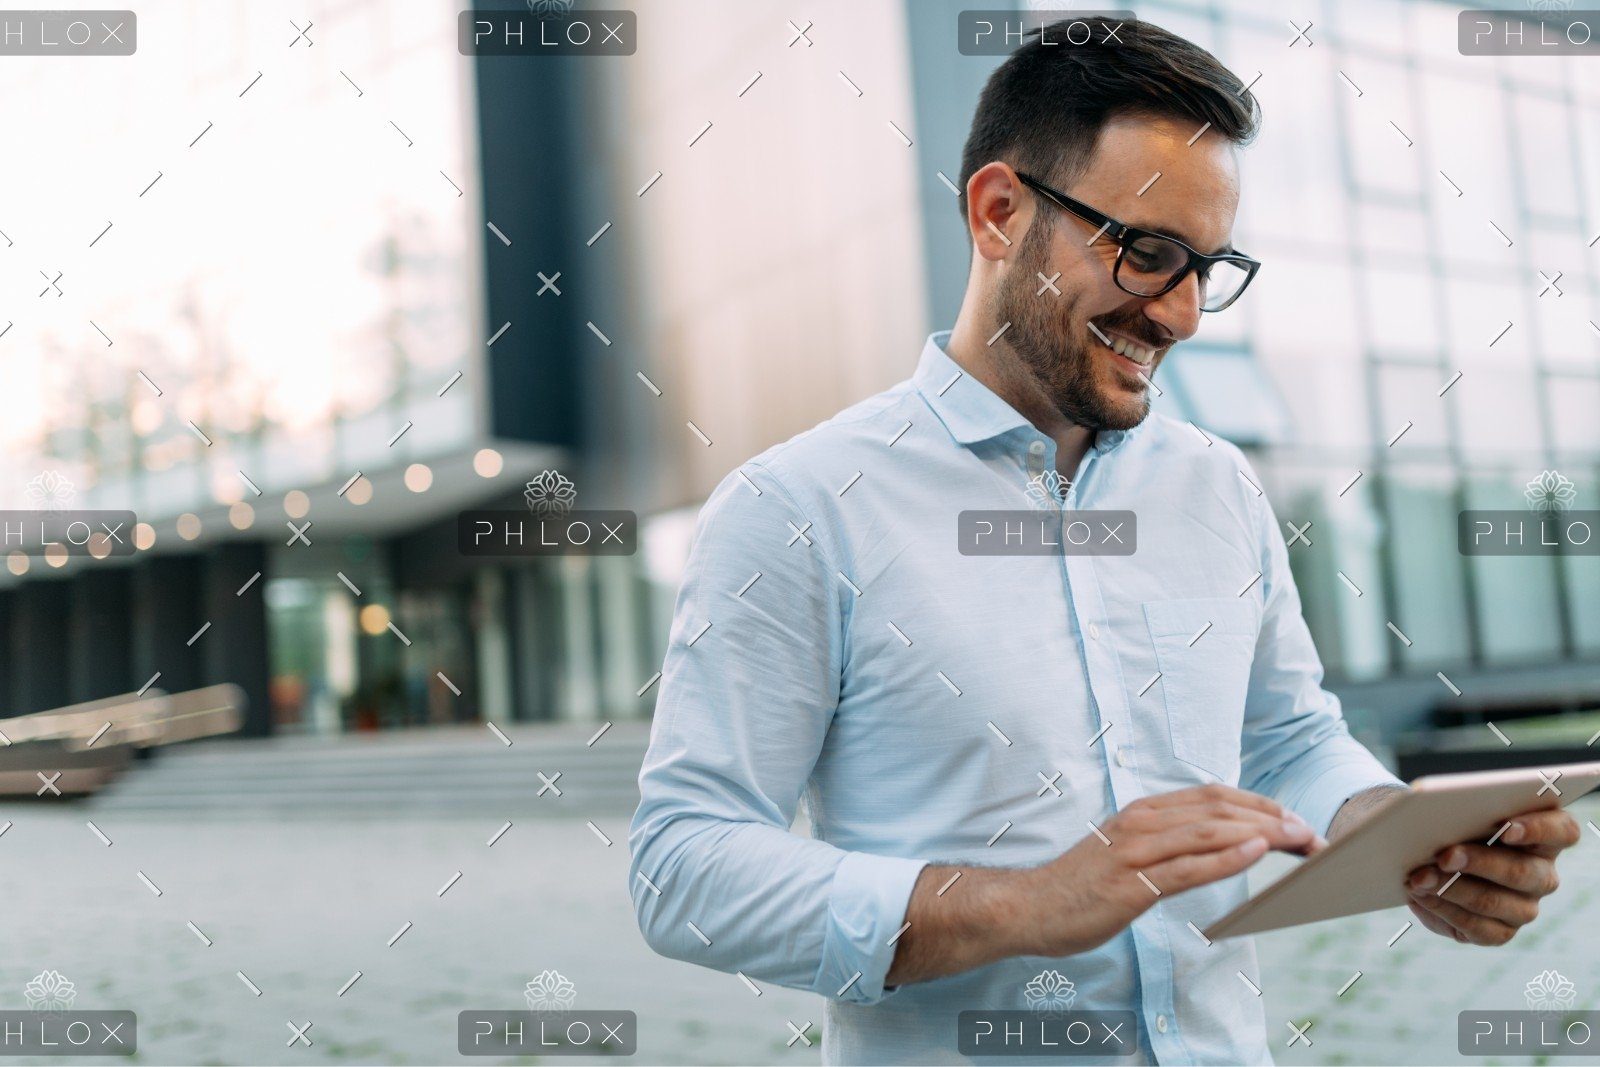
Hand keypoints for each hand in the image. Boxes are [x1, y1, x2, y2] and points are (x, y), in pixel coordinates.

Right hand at [1024, 783, 1322, 956]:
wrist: (1028, 906)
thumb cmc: (1081, 885)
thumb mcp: (1129, 852)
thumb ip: (1169, 843)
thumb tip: (1218, 842)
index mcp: (1144, 812)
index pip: (1213, 797)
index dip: (1260, 804)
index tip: (1295, 819)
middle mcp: (1142, 822)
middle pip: (1219, 809)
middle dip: (1272, 817)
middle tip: (1313, 833)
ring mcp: (1135, 851)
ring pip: (1209, 831)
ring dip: (1261, 833)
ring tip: (1298, 840)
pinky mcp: (1131, 884)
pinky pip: (1186, 867)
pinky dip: (1226, 857)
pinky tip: (1255, 854)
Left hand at [1404, 808, 1579, 945]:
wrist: (1433, 860)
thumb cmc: (1456, 827)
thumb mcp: (1463, 813)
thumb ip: (1466, 811)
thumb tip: (1437, 811)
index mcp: (1545, 837)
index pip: (1562, 831)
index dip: (1538, 829)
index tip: (1507, 827)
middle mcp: (1542, 875)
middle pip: (1523, 872)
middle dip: (1478, 862)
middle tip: (1444, 856)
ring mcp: (1524, 906)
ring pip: (1495, 902)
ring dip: (1452, 890)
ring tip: (1418, 879)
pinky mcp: (1501, 931)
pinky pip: (1478, 929)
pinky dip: (1444, 911)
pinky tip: (1421, 898)